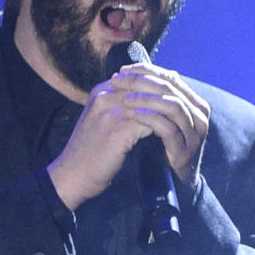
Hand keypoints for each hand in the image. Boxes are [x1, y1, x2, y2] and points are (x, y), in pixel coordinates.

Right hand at [48, 64, 209, 210]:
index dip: (158, 84)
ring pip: (150, 102)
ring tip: (181, 121)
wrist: (70, 176)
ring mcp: (110, 112)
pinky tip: (172, 135)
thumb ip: (118, 109)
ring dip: (168, 112)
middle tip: (184, 105)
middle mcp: (104, 96)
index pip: (137, 78)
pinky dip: (162, 127)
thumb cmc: (86, 154)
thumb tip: (144, 105)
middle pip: (146, 86)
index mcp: (100, 91)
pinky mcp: (116, 130)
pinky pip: (149, 122)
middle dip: (167, 95)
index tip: (175, 94)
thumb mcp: (99, 123)